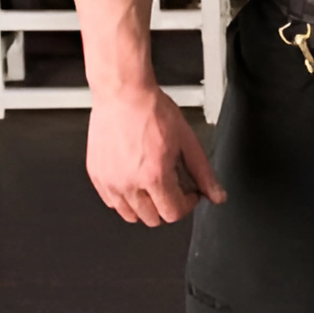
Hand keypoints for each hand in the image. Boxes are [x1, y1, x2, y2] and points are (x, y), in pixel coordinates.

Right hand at [86, 80, 225, 225]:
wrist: (123, 93)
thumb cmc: (151, 110)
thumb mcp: (187, 141)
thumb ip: (204, 173)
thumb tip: (216, 195)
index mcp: (154, 176)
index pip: (173, 213)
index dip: (187, 205)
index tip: (189, 193)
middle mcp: (129, 183)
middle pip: (152, 219)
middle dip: (167, 205)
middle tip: (172, 186)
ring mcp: (109, 181)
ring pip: (129, 215)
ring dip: (145, 206)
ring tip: (152, 185)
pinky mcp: (96, 175)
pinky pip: (110, 202)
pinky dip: (124, 198)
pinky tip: (133, 180)